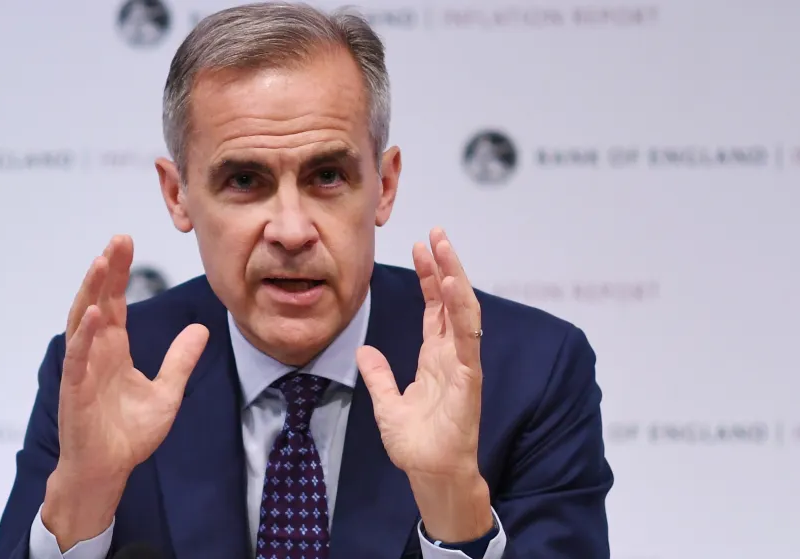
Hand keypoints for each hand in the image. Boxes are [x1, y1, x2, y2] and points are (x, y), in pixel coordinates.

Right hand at [43, 235, 208, 548]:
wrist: (107, 471)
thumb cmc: (128, 434)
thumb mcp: (167, 393)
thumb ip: (180, 360)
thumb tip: (202, 329)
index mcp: (113, 349)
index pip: (116, 302)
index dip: (120, 272)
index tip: (127, 241)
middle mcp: (95, 351)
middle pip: (98, 301)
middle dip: (107, 269)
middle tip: (119, 238)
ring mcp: (82, 368)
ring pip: (83, 321)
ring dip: (91, 291)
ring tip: (103, 261)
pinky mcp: (75, 390)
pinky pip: (78, 357)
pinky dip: (85, 335)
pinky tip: (95, 313)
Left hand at [357, 228, 491, 541]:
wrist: (429, 474)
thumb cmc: (416, 444)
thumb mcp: (387, 402)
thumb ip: (378, 374)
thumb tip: (364, 350)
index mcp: (436, 357)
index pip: (435, 308)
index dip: (430, 277)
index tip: (421, 247)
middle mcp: (452, 355)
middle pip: (451, 300)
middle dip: (445, 265)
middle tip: (435, 232)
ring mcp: (463, 364)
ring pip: (463, 310)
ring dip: (455, 276)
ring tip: (444, 246)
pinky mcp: (468, 378)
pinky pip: (467, 338)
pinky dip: (461, 310)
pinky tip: (452, 285)